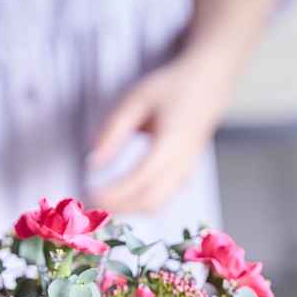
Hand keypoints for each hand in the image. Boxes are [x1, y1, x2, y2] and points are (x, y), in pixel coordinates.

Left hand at [85, 54, 230, 214]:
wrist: (207, 86)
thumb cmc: (169, 90)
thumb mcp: (136, 101)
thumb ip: (113, 131)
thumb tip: (90, 163)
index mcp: (172, 141)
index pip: (142, 178)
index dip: (116, 192)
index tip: (90, 194)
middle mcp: (183, 161)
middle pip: (151, 199)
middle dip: (119, 207)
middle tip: (91, 204)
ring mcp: (187, 171)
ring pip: (158, 204)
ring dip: (128, 210)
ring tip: (103, 204)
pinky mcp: (185, 176)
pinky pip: (163, 200)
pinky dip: (140, 206)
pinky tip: (121, 200)